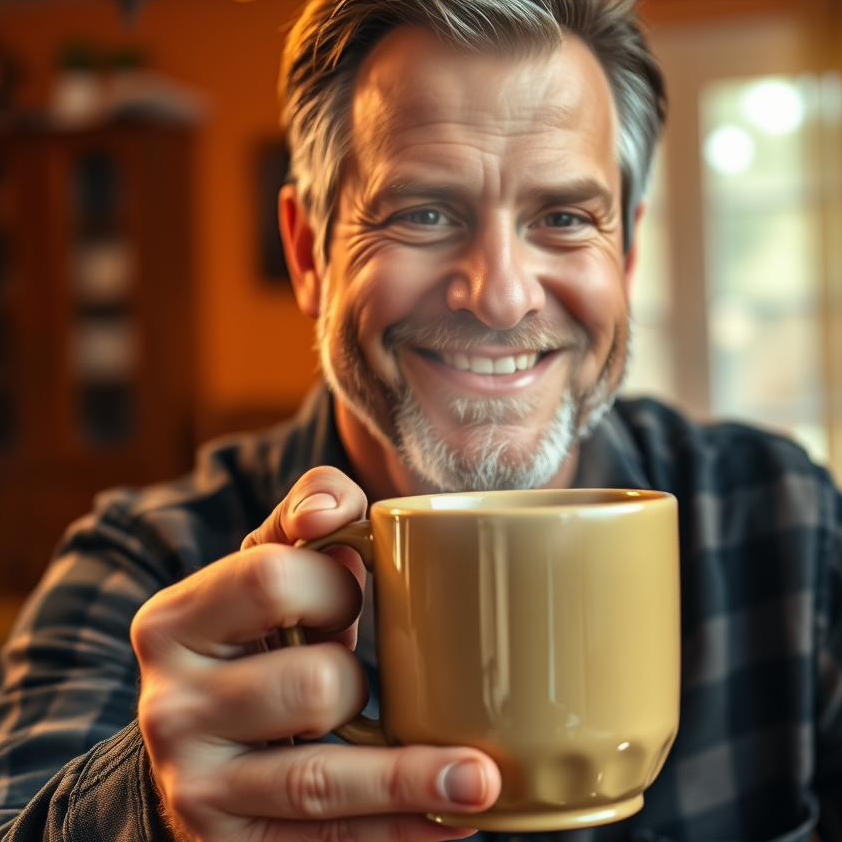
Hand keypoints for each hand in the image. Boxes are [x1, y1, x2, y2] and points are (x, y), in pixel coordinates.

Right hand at [131, 466, 500, 841]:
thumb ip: (307, 513)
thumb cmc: (257, 638)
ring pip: (321, 778)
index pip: (269, 578)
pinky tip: (449, 822)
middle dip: (361, 679)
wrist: (199, 741)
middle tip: (371, 679)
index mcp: (176, 619)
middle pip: (310, 683)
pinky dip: (394, 833)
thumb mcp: (267, 567)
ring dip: (413, 779)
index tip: (358, 594)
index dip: (334, 585)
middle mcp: (170, 704)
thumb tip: (332, 508)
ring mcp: (194, 784)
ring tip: (484, 780)